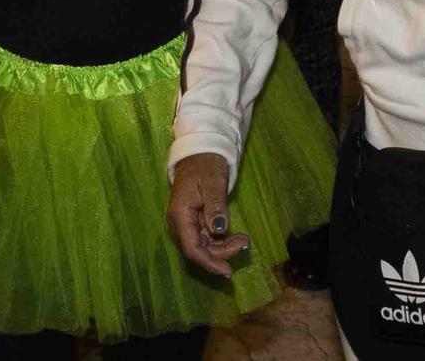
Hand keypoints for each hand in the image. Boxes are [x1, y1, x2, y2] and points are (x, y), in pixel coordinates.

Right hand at [167, 153, 250, 277]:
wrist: (201, 152)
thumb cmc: (206, 165)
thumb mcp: (213, 183)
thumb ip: (216, 207)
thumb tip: (219, 231)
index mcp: (180, 215)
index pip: (192, 248)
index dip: (209, 262)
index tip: (227, 271)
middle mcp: (180, 222)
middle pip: (199, 249)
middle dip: (222, 253)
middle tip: (244, 243)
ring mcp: (187, 222)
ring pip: (204, 245)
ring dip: (223, 247)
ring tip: (244, 240)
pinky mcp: (195, 220)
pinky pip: (207, 237)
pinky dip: (221, 240)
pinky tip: (236, 237)